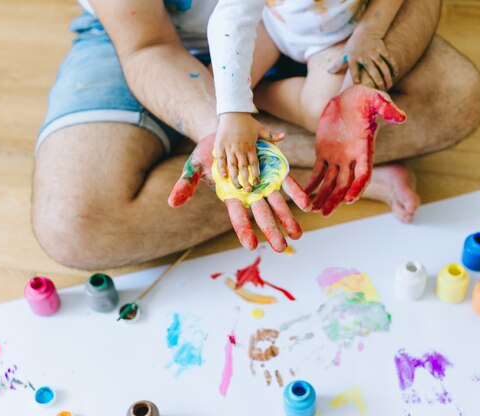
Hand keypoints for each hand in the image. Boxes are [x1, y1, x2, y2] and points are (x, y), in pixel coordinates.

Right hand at [168, 134, 310, 251]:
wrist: (227, 131)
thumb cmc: (209, 153)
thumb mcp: (195, 165)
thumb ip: (187, 184)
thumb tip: (173, 202)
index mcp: (232, 195)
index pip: (238, 215)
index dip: (244, 229)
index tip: (250, 245)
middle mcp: (250, 192)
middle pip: (262, 214)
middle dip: (272, 231)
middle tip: (281, 248)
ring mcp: (264, 182)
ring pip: (277, 203)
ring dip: (288, 219)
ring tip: (297, 235)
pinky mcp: (275, 170)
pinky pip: (288, 183)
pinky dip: (297, 194)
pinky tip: (307, 205)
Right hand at [215, 113, 283, 191]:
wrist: (233, 112)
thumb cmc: (247, 122)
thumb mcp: (261, 129)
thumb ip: (272, 136)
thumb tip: (284, 136)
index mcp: (250, 146)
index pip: (254, 163)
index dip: (255, 174)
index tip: (257, 183)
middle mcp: (240, 148)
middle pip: (243, 167)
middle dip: (245, 179)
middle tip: (248, 190)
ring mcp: (229, 148)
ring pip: (231, 165)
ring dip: (234, 177)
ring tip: (237, 187)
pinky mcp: (220, 146)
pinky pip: (220, 159)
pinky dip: (221, 168)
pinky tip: (223, 177)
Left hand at [305, 86, 406, 215]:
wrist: (348, 97)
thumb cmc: (365, 98)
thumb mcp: (377, 99)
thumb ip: (387, 108)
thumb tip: (401, 117)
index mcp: (365, 149)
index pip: (364, 173)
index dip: (358, 187)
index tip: (350, 200)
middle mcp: (352, 158)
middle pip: (345, 184)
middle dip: (335, 199)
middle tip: (325, 213)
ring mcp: (338, 158)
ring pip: (330, 183)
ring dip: (323, 197)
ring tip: (312, 211)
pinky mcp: (324, 154)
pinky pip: (317, 173)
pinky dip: (311, 184)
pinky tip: (303, 195)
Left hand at [328, 35, 397, 90]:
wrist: (365, 31)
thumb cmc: (353, 46)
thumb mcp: (344, 54)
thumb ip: (337, 64)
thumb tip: (328, 72)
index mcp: (353, 58)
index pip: (353, 68)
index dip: (355, 75)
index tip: (358, 83)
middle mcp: (364, 56)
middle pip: (371, 68)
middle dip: (376, 78)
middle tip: (380, 87)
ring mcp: (374, 52)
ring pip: (382, 65)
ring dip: (386, 75)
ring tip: (388, 85)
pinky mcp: (382, 49)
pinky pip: (389, 58)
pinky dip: (393, 66)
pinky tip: (395, 74)